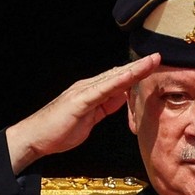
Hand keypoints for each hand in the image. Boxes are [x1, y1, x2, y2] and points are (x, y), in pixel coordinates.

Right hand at [5, 53, 160, 173]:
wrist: (35, 137)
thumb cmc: (60, 130)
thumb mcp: (90, 119)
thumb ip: (105, 107)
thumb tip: (121, 98)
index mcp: (92, 92)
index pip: (118, 80)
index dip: (136, 72)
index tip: (153, 66)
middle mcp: (88, 87)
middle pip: (119, 74)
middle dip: (140, 66)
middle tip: (158, 57)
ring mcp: (84, 92)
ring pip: (114, 78)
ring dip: (134, 69)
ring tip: (152, 61)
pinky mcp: (80, 101)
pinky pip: (103, 90)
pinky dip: (119, 82)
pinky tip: (131, 77)